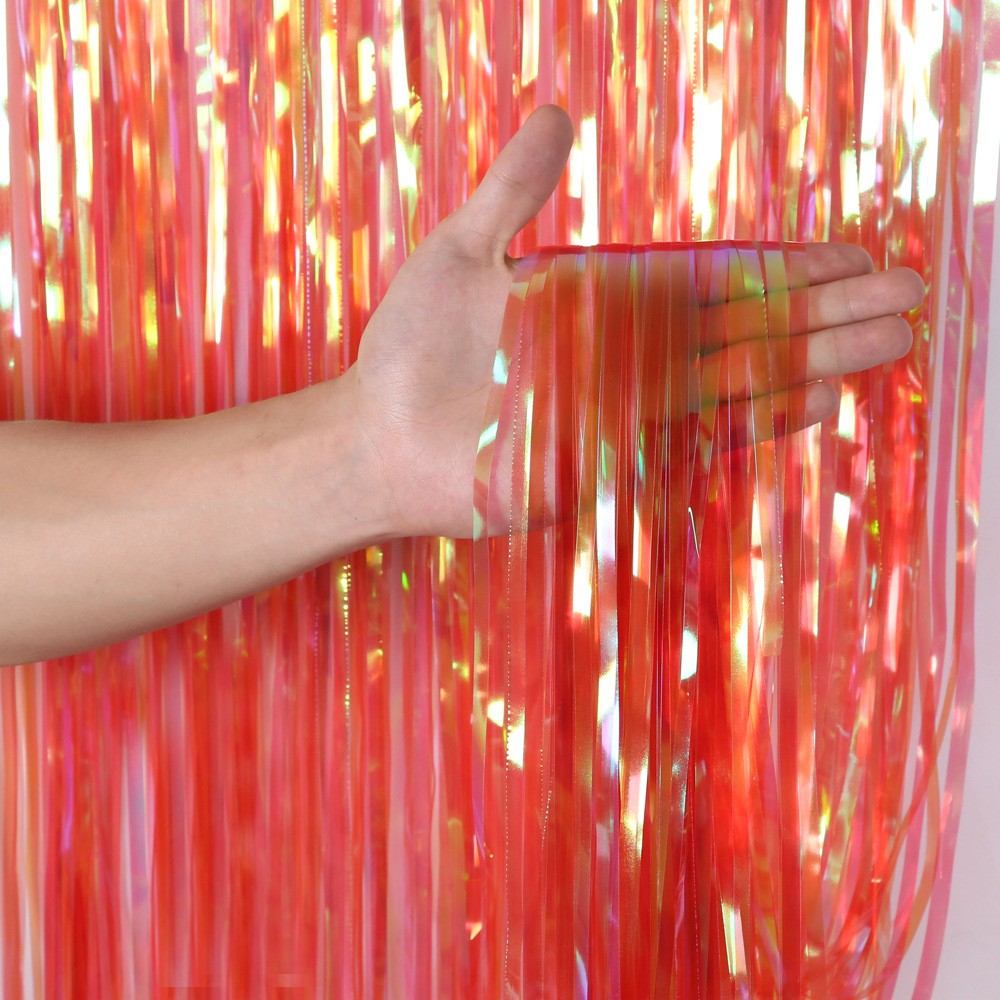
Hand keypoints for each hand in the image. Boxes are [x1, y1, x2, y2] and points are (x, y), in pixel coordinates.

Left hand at [348, 106, 923, 539]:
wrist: (377, 437)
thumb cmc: (409, 348)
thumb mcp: (463, 250)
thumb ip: (517, 189)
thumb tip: (559, 113)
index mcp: (605, 301)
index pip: (714, 278)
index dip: (783, 267)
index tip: (849, 253)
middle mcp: (629, 356)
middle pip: (748, 328)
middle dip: (829, 313)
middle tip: (910, 296)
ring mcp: (628, 411)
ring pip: (742, 379)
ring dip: (817, 361)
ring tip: (893, 343)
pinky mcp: (616, 462)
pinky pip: (701, 441)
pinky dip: (758, 422)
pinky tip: (817, 401)